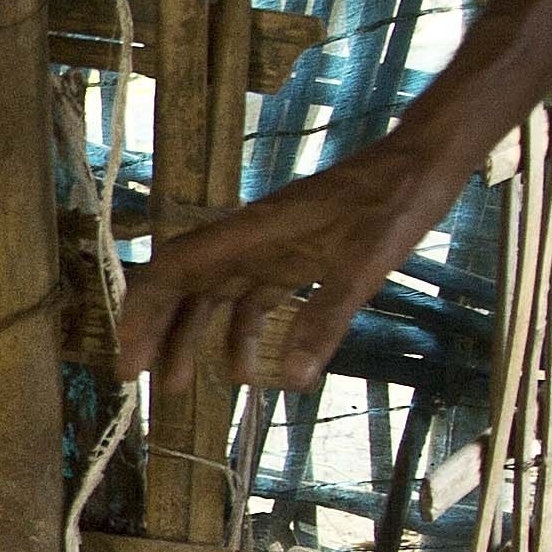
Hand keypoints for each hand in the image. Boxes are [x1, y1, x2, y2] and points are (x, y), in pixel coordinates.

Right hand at [111, 130, 474, 439]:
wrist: (420, 165)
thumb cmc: (391, 202)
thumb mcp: (363, 263)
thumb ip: (325, 319)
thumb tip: (291, 379)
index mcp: (249, 233)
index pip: (173, 270)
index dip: (142, 313)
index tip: (131, 362)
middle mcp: (247, 241)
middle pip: (182, 287)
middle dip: (157, 333)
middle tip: (141, 384)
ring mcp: (269, 249)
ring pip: (213, 297)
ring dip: (192, 338)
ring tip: (181, 387)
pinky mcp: (293, 258)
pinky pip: (252, 300)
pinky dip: (242, 334)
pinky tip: (250, 371)